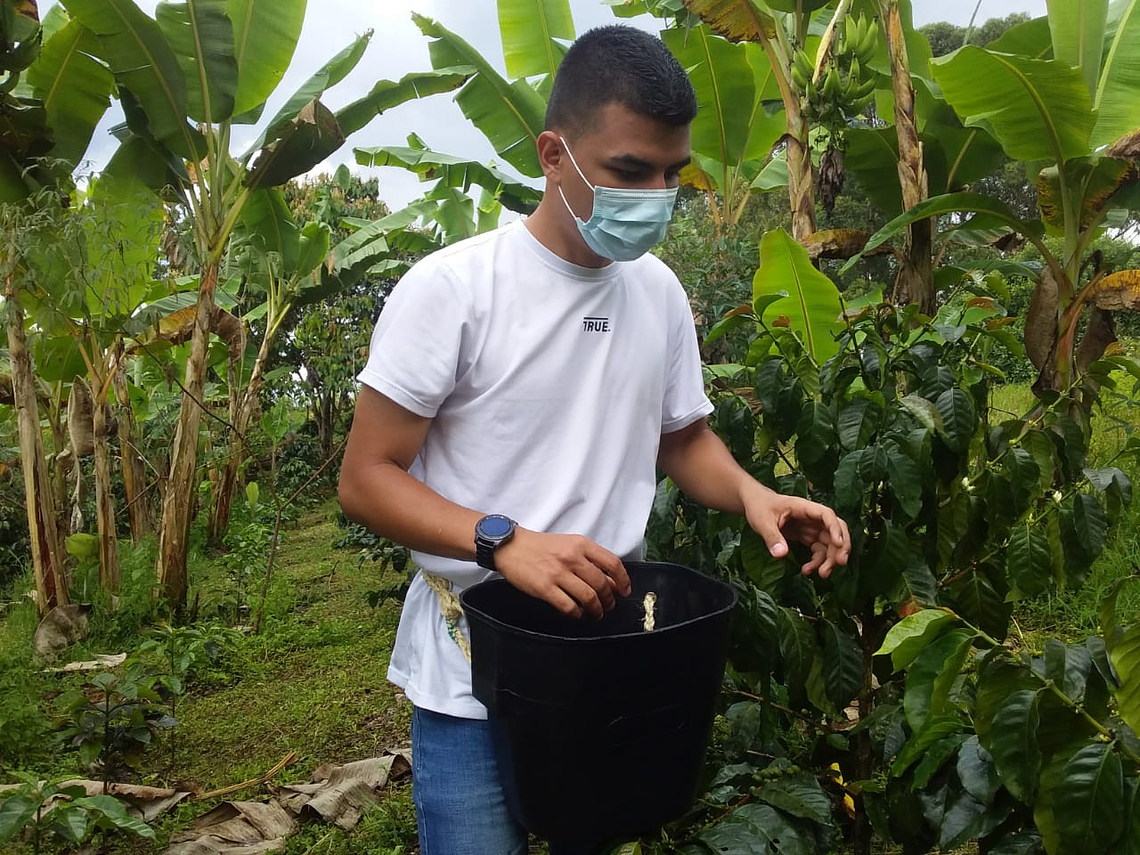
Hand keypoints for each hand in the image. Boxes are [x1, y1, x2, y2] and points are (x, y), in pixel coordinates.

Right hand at [493, 528, 630, 619]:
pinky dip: (577, 614)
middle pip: (602, 584)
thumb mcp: (569, 544)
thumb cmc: (541, 546)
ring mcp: (558, 573)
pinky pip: (569, 607)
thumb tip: (611, 581)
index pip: (612, 563)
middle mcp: (572, 558)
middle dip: (609, 600)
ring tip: (595, 614)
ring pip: (588, 597)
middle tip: (608, 606)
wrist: (511, 546)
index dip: (623, 580)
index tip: (624, 591)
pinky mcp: (545, 588)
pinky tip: (577, 614)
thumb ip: (590, 559)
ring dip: (596, 610)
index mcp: (581, 544)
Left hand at [742, 483, 849, 577]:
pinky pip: (818, 550)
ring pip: (829, 543)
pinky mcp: (807, 536)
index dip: (835, 528)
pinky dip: (817, 561)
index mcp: (803, 507)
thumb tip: (781, 554)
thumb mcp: (762, 521)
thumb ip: (772, 537)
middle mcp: (811, 517)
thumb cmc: (759, 507)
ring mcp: (811, 528)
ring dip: (829, 559)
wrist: (756, 505)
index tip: (838, 544)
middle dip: (841, 547)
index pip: (826, 515)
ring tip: (822, 574)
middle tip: (840, 563)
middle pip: (835, 530)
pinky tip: (807, 570)